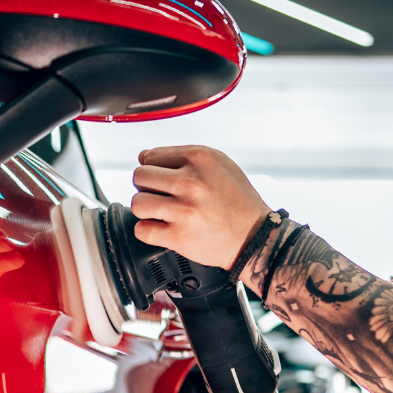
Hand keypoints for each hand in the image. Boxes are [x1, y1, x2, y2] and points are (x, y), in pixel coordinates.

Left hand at [130, 146, 269, 268]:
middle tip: (159, 196)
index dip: (152, 169)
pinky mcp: (178, 236)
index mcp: (200, 159)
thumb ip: (183, 156)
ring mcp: (183, 210)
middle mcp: (190, 182)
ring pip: (138, 203)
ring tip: (159, 212)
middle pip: (139, 177)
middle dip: (145, 187)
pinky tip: (160, 228)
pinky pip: (142, 230)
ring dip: (145, 209)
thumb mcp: (219, 164)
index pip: (150, 157)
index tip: (161, 179)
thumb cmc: (237, 201)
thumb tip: (144, 156)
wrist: (254, 235)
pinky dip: (147, 231)